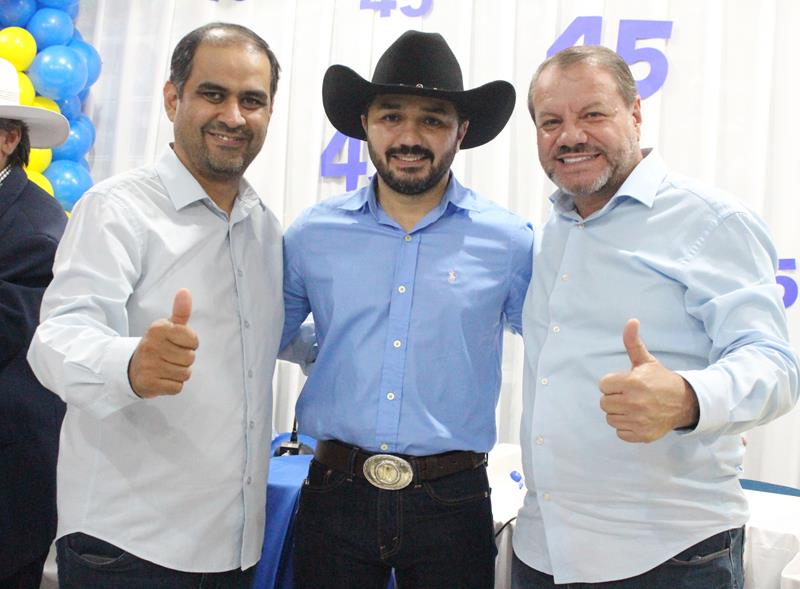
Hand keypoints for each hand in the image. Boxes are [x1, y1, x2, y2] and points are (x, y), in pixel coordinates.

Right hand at [128, 289, 198, 397]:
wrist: (131, 368)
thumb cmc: (157, 346)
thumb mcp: (167, 327)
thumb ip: (180, 311)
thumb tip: (185, 291)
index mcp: (158, 329)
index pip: (193, 340)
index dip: (190, 344)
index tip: (179, 343)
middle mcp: (152, 345)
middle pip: (190, 358)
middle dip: (184, 359)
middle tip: (170, 357)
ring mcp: (149, 365)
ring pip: (185, 373)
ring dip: (179, 373)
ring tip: (166, 367)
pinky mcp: (149, 383)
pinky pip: (177, 387)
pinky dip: (173, 385)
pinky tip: (162, 378)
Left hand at [599, 319, 698, 442]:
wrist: (684, 402)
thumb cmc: (660, 380)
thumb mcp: (646, 361)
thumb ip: (633, 342)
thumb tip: (631, 321)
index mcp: (632, 383)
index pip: (603, 385)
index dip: (612, 383)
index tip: (625, 383)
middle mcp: (634, 403)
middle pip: (604, 403)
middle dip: (614, 398)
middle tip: (629, 395)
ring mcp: (638, 420)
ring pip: (610, 418)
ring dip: (619, 413)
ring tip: (633, 406)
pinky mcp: (642, 435)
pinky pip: (620, 432)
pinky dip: (626, 427)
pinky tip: (637, 418)